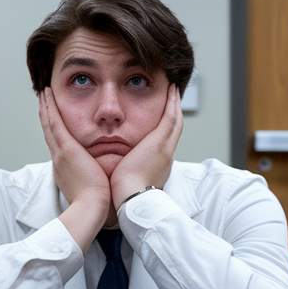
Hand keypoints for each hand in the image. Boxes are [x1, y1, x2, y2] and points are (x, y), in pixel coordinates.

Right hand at [39, 89, 110, 250]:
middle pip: (49, 132)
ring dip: (45, 108)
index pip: (59, 145)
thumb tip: (103, 175)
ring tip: (43, 93)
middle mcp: (59, 160)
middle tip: (43, 101)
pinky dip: (49, 108)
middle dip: (46, 116)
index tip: (53, 120)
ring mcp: (60, 154)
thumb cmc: (98, 203)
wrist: (92, 208)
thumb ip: (95, 178)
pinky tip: (47, 95)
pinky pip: (54, 123)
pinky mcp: (65, 149)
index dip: (54, 130)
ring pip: (49, 124)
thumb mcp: (93, 188)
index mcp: (66, 169)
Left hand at [110, 83, 182, 210]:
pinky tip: (171, 88)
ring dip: (175, 103)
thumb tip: (112, 168)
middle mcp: (165, 155)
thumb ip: (122, 170)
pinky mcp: (160, 142)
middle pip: (174, 128)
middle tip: (173, 96)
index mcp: (156, 165)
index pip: (163, 140)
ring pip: (175, 120)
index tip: (161, 116)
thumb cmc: (123, 195)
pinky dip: (172, 102)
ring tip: (173, 88)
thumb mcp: (125, 180)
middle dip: (174, 111)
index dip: (164, 126)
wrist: (131, 200)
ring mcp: (166, 148)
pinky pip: (171, 116)